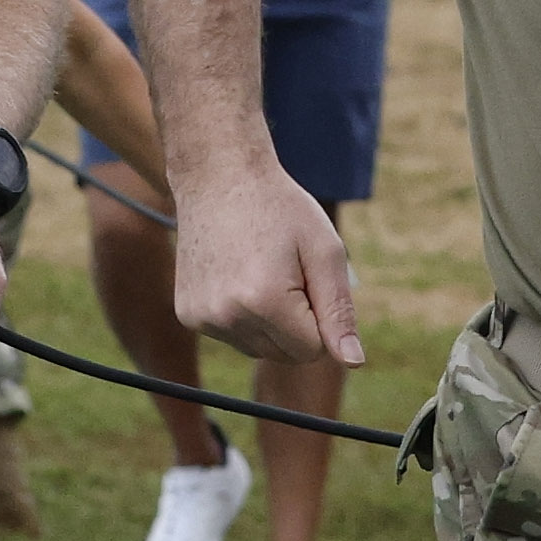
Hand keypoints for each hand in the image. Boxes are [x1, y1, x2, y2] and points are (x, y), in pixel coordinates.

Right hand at [178, 164, 360, 368]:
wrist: (219, 178)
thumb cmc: (281, 210)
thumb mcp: (325, 252)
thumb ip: (339, 312)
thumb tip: (352, 362)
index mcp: (265, 302)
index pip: (313, 351)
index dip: (321, 320)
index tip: (309, 280)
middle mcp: (227, 316)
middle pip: (285, 356)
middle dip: (297, 324)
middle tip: (285, 272)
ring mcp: (202, 318)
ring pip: (259, 349)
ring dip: (269, 322)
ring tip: (259, 270)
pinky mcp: (188, 315)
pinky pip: (234, 337)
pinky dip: (243, 316)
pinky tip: (236, 275)